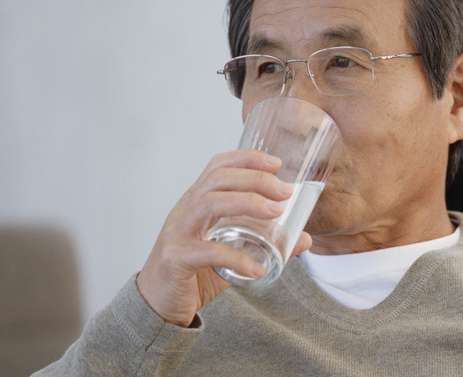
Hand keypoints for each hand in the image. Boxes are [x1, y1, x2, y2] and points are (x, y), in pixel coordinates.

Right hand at [136, 149, 311, 326]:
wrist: (157, 304)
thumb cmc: (193, 272)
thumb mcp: (234, 253)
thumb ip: (266, 245)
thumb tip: (304, 239)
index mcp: (196, 202)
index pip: (218, 166)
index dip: (247, 158)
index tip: (277, 163)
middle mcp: (185, 211)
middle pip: (218, 179)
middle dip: (255, 179)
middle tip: (285, 191)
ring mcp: (177, 233)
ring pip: (210, 204)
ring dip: (247, 203)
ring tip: (276, 213)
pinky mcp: (176, 259)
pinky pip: (208, 252)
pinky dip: (236, 258)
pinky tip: (258, 268)